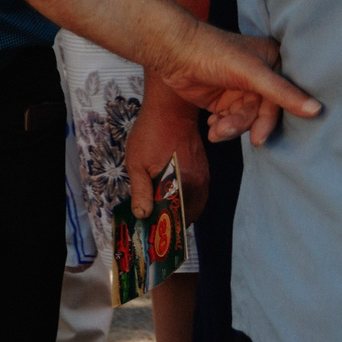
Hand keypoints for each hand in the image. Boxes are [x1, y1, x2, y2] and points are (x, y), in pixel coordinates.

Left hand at [126, 86, 209, 220]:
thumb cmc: (151, 134)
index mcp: (184, 183)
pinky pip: (198, 192)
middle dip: (175, 221)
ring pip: (196, 203)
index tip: (154, 232)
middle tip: (156, 225)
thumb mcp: (137, 164)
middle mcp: (200, 182)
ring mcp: (204, 175)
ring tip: (161, 212)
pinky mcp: (204, 168)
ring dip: (182, 210)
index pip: (179, 217)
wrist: (171, 109)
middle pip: (191, 213)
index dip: (166, 227)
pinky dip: (187, 199)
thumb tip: (142, 215)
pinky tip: (171, 197)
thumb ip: (141, 191)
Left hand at [149, 25, 320, 146]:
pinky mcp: (222, 101)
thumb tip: (316, 110)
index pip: (281, 98)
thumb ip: (282, 92)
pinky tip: (211, 126)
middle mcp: (260, 78)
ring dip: (229, 128)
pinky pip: (228, 121)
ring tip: (214, 130)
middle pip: (260, 112)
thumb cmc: (214, 53)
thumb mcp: (251, 72)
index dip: (269, 119)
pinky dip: (220, 127)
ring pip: (244, 119)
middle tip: (225, 131)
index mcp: (273, 63)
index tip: (259, 139)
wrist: (172, 51)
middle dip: (242, 124)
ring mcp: (240, 90)